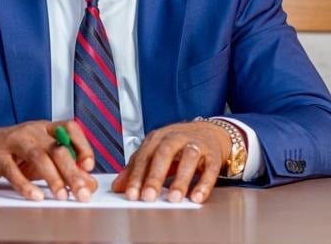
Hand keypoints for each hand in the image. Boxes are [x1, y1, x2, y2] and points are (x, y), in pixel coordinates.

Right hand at [0, 120, 98, 201]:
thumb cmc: (13, 152)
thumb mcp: (42, 159)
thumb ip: (65, 169)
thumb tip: (89, 184)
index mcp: (46, 128)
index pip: (69, 129)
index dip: (82, 145)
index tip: (89, 166)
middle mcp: (32, 130)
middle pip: (56, 148)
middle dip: (72, 172)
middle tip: (82, 192)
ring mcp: (14, 140)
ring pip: (38, 155)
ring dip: (53, 177)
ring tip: (62, 195)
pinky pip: (12, 169)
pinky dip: (25, 184)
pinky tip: (35, 196)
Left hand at [111, 121, 230, 202]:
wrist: (209, 132)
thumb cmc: (178, 145)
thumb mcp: (155, 153)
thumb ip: (136, 169)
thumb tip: (118, 187)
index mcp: (157, 138)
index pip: (144, 156)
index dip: (136, 176)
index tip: (131, 194)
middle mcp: (175, 138)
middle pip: (164, 154)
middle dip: (155, 176)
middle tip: (148, 197)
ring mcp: (196, 144)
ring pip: (188, 158)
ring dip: (180, 180)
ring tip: (174, 199)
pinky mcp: (213, 154)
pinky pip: (210, 169)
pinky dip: (204, 184)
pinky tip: (197, 197)